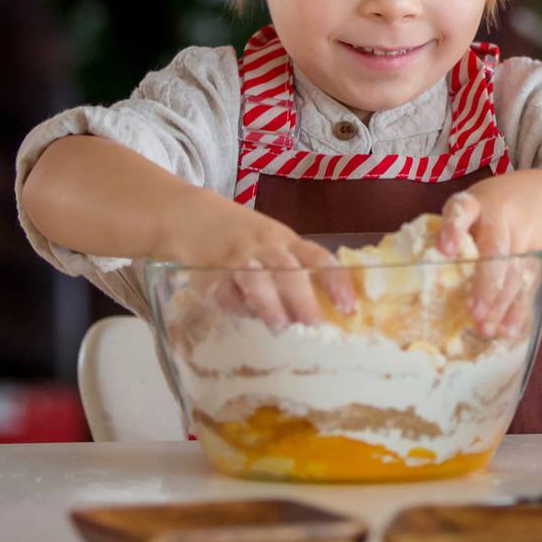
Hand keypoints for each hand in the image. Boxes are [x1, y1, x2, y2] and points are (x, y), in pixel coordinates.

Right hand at [155, 196, 355, 327]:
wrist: (192, 215)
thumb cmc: (244, 237)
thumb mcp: (273, 242)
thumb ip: (295, 270)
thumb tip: (323, 310)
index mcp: (286, 240)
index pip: (318, 258)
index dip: (336, 282)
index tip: (349, 307)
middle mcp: (264, 247)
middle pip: (288, 271)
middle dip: (303, 298)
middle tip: (314, 323)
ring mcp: (236, 258)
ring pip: (257, 280)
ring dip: (270, 304)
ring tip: (281, 326)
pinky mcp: (209, 272)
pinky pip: (225, 293)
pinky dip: (237, 306)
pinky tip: (246, 314)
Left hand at [437, 174, 541, 337]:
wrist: (537, 196)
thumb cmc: (485, 210)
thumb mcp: (465, 210)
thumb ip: (445, 234)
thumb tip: (410, 276)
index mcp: (473, 204)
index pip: (462, 212)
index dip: (453, 230)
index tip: (444, 250)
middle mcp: (500, 219)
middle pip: (495, 249)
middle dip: (485, 282)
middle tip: (472, 311)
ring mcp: (521, 237)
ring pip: (513, 271)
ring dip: (499, 303)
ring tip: (484, 328)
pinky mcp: (535, 257)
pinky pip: (527, 285)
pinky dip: (518, 309)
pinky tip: (507, 329)